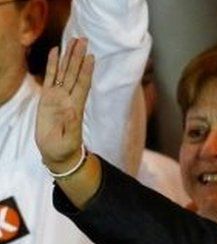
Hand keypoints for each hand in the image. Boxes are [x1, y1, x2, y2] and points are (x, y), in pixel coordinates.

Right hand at [35, 38, 94, 172]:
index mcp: (75, 107)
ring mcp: (58, 97)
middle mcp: (68, 98)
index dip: (86, 71)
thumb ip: (70, 127)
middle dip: (78, 56)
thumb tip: (73, 112)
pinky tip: (55, 52)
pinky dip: (53, 65)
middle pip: (74, 73)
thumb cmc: (64, 149)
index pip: (82, 85)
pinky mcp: (47, 98)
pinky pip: (50, 78)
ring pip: (64, 72)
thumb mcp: (68, 140)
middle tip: (83, 39)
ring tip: (72, 40)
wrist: (58, 154)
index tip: (91, 56)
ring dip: (68, 57)